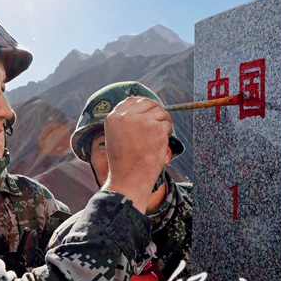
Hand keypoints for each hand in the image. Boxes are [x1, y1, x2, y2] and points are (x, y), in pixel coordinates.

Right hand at [103, 97, 171, 213]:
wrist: (128, 179)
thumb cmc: (123, 163)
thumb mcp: (116, 137)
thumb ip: (125, 122)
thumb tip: (142, 109)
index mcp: (113, 118)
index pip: (131, 100)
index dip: (142, 104)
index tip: (149, 112)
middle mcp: (126, 117)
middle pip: (147, 102)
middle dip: (156, 110)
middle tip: (159, 121)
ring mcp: (142, 122)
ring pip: (160, 112)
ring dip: (163, 122)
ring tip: (159, 136)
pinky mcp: (157, 129)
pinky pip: (167, 124)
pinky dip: (167, 132)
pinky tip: (161, 142)